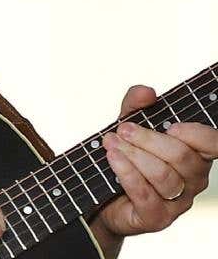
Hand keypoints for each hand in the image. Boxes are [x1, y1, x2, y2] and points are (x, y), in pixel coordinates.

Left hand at [96, 84, 217, 239]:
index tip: (172, 126)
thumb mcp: (128, 124)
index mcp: (195, 155)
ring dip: (133, 155)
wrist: (102, 192)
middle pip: (182, 157)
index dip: (197, 135)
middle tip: (122, 129)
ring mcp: (177, 202)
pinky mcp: (157, 218)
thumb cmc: (126, 155)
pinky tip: (112, 158)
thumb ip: (136, 105)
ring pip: (164, 176)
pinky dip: (127, 172)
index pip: (213, 144)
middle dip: (148, 139)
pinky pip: (146, 194)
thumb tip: (147, 92)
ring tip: (111, 143)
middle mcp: (193, 180)